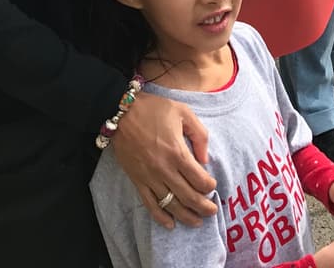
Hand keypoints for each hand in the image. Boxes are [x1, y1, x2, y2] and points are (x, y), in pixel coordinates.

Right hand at [111, 91, 217, 228]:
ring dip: (186, 216)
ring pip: (171, 204)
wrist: (120, 112)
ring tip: (197, 222)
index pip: (199, 179)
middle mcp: (164, 169)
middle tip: (212, 211)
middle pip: (188, 196)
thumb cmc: (153, 109)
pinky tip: (170, 224)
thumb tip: (205, 159)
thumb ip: (199, 134)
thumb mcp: (183, 112)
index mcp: (177, 152)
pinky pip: (150, 204)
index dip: (209, 186)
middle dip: (203, 207)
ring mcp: (149, 177)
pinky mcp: (137, 180)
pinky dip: (160, 216)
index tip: (213, 186)